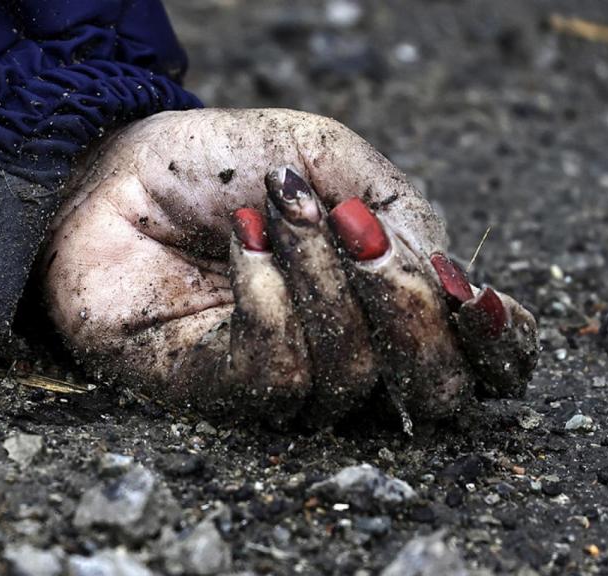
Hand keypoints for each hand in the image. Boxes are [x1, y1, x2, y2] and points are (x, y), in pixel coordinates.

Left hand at [40, 109, 537, 427]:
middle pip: (431, 391)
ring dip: (324, 278)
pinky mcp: (216, 391)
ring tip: (281, 209)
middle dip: (411, 311)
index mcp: (385, 303)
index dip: (497, 343)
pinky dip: (269, 295)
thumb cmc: (217, 165)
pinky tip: (241, 243)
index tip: (476, 294)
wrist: (111, 172)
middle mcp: (344, 354)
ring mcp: (281, 381)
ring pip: (351, 376)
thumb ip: (397, 207)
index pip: (474, 360)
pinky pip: (276, 371)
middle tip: (362, 233)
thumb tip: (449, 280)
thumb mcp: (323, 154)